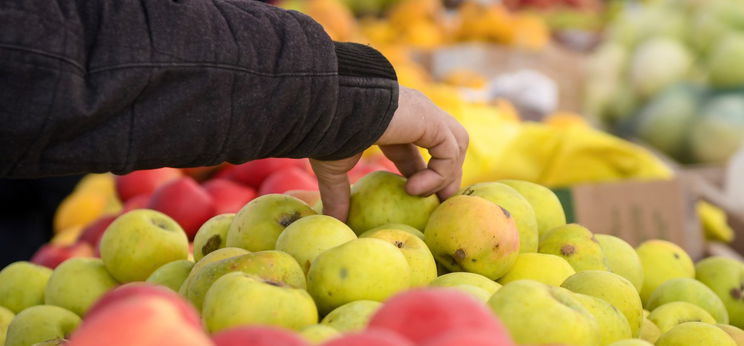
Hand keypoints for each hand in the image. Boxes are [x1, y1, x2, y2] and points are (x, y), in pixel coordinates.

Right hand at [311, 85, 468, 221]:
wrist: (330, 105)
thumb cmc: (328, 131)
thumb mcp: (333, 167)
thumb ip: (337, 194)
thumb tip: (334, 220)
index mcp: (392, 122)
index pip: (414, 150)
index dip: (420, 176)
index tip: (414, 200)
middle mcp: (413, 114)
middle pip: (444, 144)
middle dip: (445, 174)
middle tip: (436, 202)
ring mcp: (425, 113)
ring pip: (455, 143)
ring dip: (448, 174)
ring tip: (432, 197)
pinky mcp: (431, 119)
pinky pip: (449, 150)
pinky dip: (440, 173)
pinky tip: (415, 188)